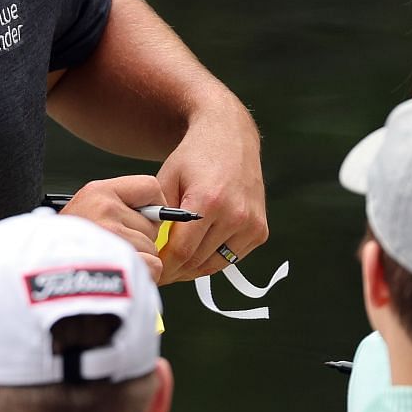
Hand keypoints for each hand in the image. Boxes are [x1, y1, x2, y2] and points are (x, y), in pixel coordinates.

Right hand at [56, 174, 163, 281]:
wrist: (44, 274)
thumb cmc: (62, 247)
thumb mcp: (85, 210)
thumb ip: (119, 207)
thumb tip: (158, 216)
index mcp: (98, 192)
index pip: (150, 187)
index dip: (153, 206)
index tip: (142, 219)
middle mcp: (106, 209)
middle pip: (153, 224)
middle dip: (141, 238)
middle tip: (114, 246)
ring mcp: (113, 235)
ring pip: (152, 248)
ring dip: (139, 259)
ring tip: (111, 261)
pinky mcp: (122, 260)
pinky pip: (154, 266)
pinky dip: (143, 275)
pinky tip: (120, 274)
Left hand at [152, 104, 267, 284]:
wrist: (230, 138)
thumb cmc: (193, 157)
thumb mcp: (167, 179)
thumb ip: (158, 215)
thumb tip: (151, 249)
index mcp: (208, 201)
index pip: (182, 251)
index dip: (164, 267)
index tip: (151, 272)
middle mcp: (235, 214)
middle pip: (198, 261)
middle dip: (175, 271)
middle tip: (159, 273)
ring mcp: (251, 224)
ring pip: (215, 265)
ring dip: (193, 270)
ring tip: (176, 266)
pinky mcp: (260, 230)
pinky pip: (231, 257)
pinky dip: (213, 259)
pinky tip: (198, 252)